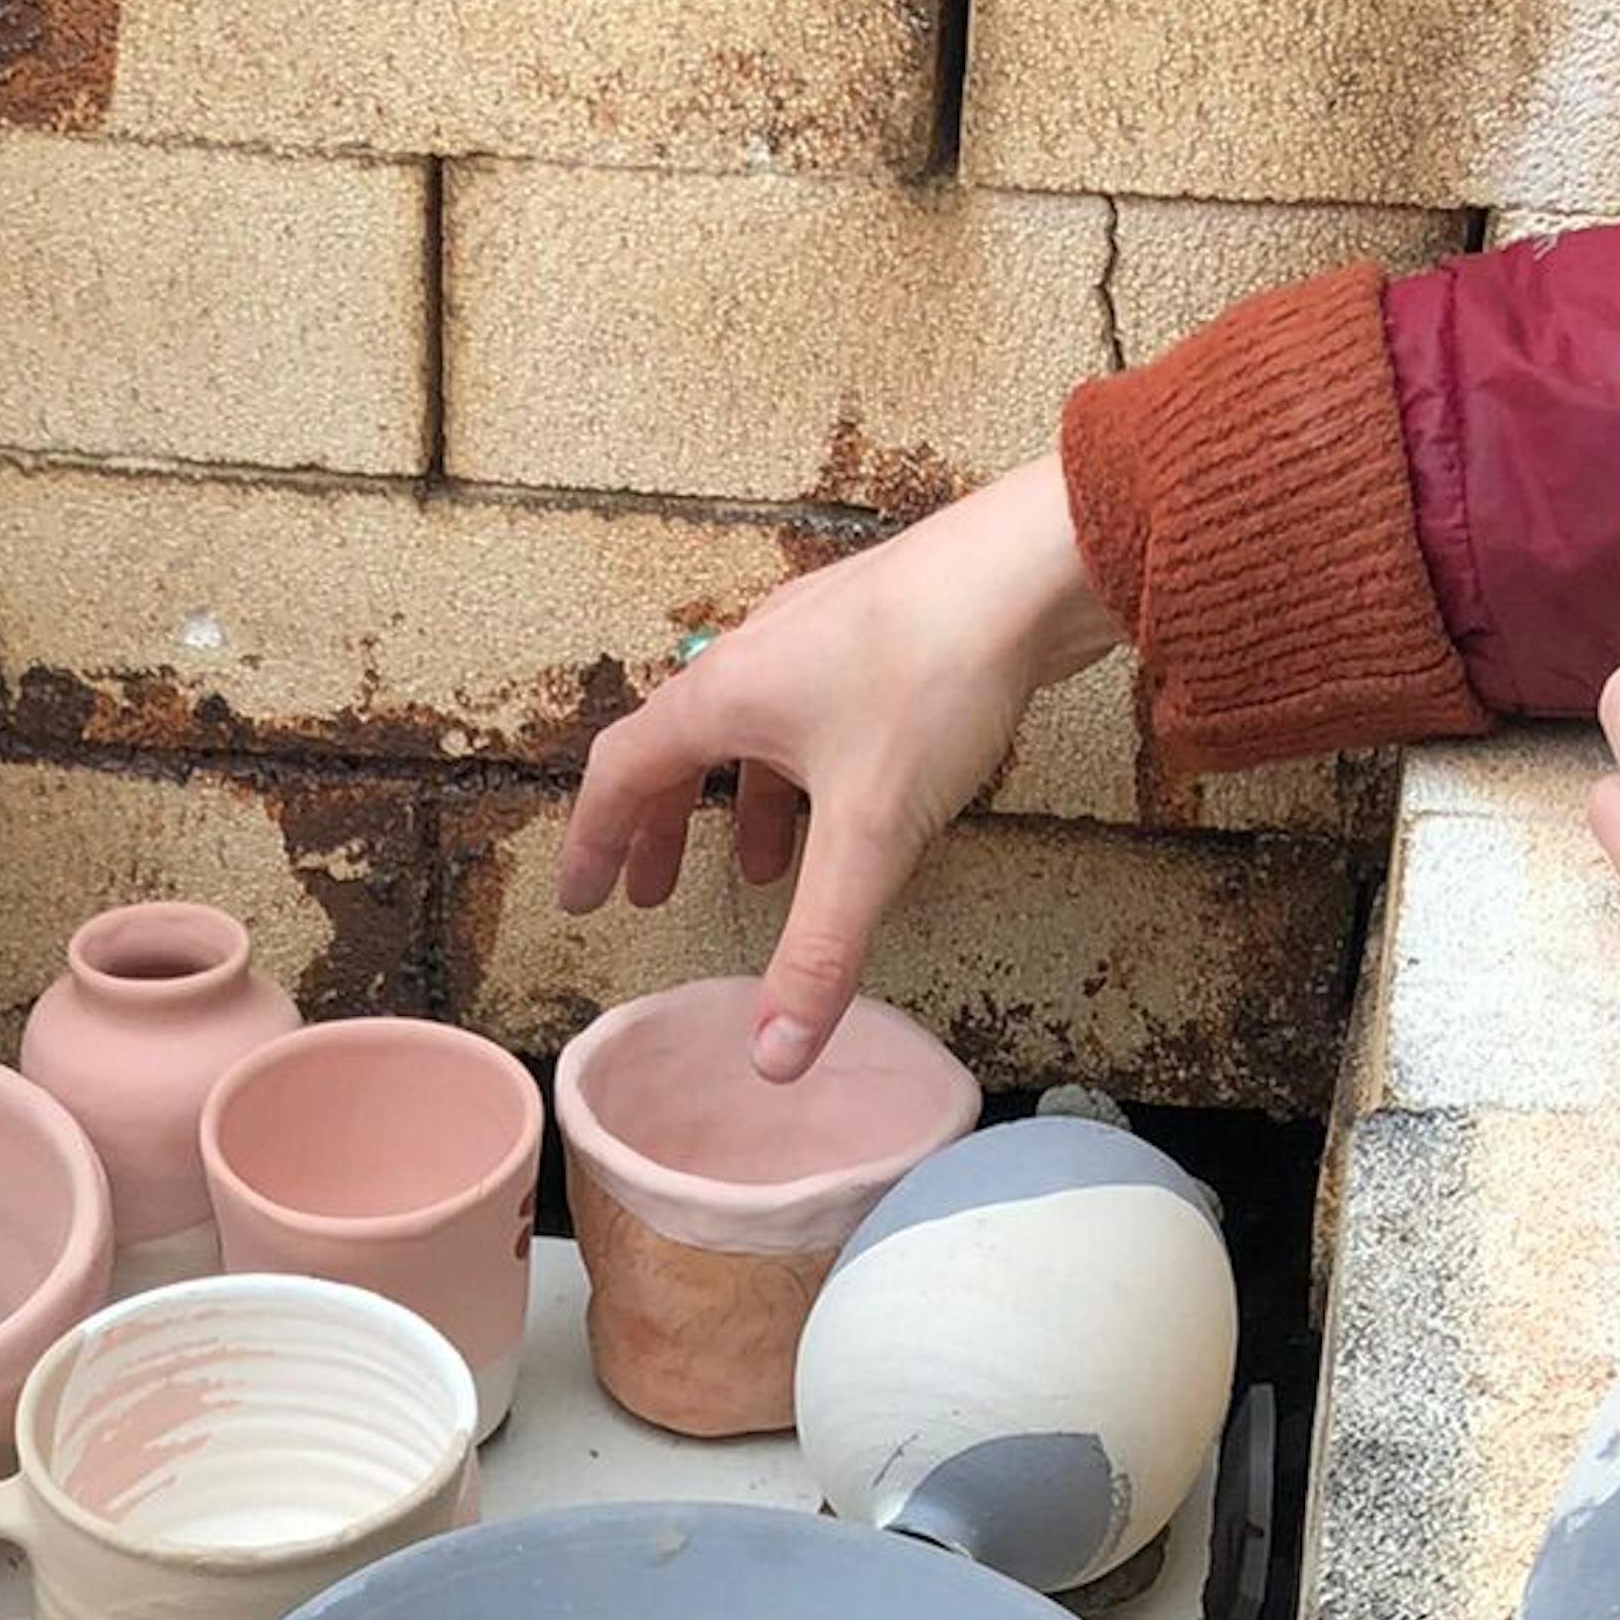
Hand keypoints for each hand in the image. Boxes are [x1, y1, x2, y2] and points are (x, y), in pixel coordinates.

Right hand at [555, 456, 1116, 1083]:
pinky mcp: (879, 626)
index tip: (583, 895)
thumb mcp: (869, 835)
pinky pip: (812, 707)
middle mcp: (756, 653)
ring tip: (762, 871)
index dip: (595, 841)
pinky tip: (848, 800)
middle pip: (680, 748)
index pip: (622, 771)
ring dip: (741, 803)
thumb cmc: (934, 678)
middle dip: (665, 829)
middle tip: (657, 892)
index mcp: (724, 696)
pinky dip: (804, 768)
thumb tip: (771, 1055)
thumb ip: (818, 949)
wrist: (1036, 563)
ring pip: (753, 728)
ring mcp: (819, 632)